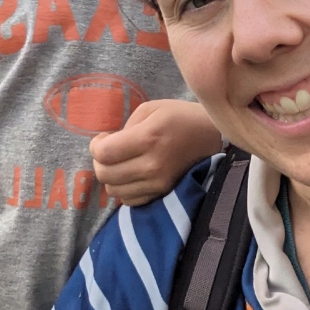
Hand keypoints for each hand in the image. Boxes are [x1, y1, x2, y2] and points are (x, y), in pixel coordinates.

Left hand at [90, 99, 221, 205]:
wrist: (214, 137)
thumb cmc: (182, 117)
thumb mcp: (152, 108)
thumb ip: (126, 126)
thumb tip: (110, 144)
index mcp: (148, 137)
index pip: (103, 153)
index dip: (95, 145)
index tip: (104, 137)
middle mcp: (152, 165)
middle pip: (104, 174)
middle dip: (100, 161)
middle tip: (110, 150)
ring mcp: (158, 183)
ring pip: (113, 190)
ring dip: (111, 176)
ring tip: (122, 163)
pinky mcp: (162, 193)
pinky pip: (129, 200)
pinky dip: (124, 188)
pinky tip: (132, 175)